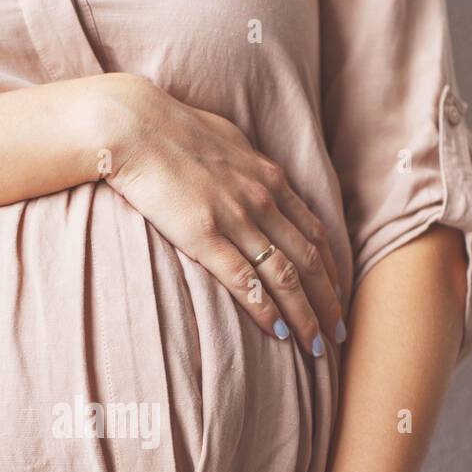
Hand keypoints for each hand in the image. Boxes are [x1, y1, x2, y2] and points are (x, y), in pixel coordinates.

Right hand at [92, 73, 344, 353]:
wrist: (133, 125)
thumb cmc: (171, 129)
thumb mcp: (226, 140)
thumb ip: (246, 166)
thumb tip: (252, 174)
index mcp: (268, 178)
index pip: (313, 232)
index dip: (331, 269)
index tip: (338, 296)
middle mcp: (262, 199)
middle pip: (309, 260)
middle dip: (328, 301)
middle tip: (337, 335)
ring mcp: (235, 218)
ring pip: (284, 276)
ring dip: (304, 315)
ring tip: (315, 347)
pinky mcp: (204, 235)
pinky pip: (244, 280)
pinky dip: (266, 309)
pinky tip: (278, 333)